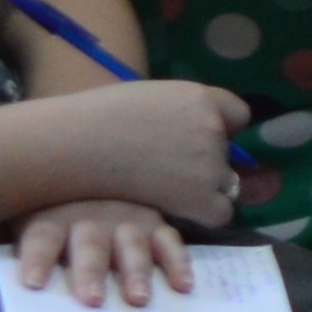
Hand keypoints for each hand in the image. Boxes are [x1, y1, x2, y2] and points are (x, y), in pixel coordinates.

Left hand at [6, 198, 196, 305]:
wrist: (93, 157)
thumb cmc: (48, 200)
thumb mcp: (13, 210)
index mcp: (51, 216)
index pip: (40, 237)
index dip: (36, 258)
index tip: (31, 283)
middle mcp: (91, 216)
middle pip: (89, 244)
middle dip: (90, 272)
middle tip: (91, 301)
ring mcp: (127, 217)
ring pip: (132, 244)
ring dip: (137, 271)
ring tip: (138, 298)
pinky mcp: (154, 222)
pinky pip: (169, 240)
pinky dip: (178, 261)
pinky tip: (183, 285)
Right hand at [24, 77, 248, 227]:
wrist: (73, 146)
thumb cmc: (100, 118)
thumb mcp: (153, 98)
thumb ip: (182, 112)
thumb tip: (196, 130)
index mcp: (202, 98)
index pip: (238, 115)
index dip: (220, 128)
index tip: (195, 140)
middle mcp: (213, 128)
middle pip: (228, 151)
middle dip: (206, 160)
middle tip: (168, 168)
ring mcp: (209, 163)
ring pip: (225, 181)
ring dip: (203, 187)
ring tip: (165, 189)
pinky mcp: (198, 197)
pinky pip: (221, 211)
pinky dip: (203, 213)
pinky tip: (175, 209)